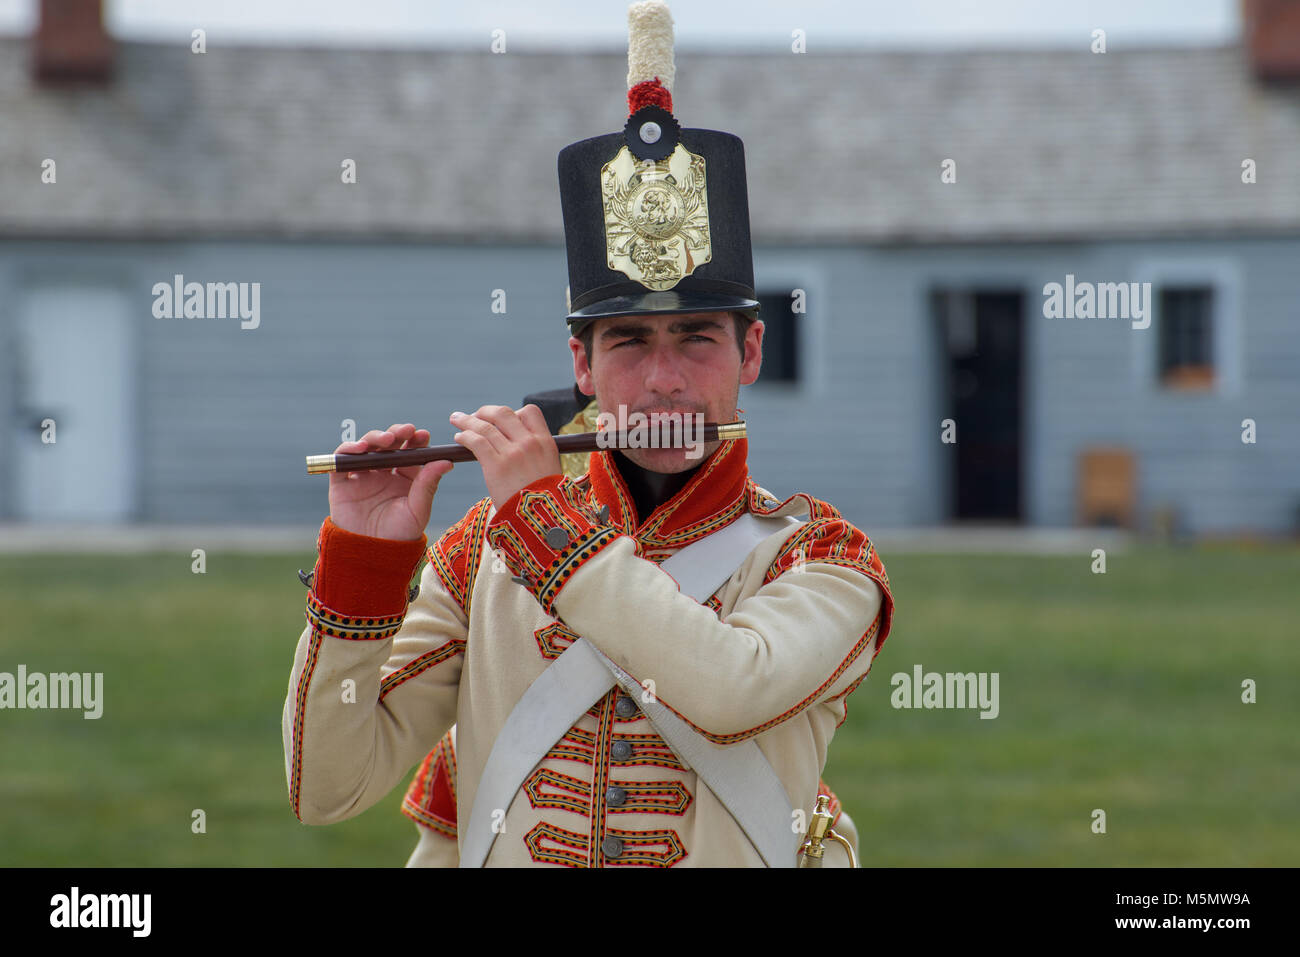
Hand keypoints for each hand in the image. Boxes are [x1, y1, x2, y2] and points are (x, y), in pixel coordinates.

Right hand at [328, 423, 453, 539]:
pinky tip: (361, 448)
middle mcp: (385, 472)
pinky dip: (349, 449)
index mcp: (406, 477)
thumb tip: (447, 461)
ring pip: (368, 446)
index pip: (411, 451)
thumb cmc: (398, 535)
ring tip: (387, 440)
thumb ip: (428, 485)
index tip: (423, 434)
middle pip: (390, 444)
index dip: (416, 441)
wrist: (371, 554)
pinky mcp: (342, 480)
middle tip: (406, 431)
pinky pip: (342, 459)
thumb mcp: (418, 510)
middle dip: (398, 434)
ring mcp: (363, 474)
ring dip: (376, 437)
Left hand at [449, 405, 561, 508]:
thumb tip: (524, 450)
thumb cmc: (546, 501)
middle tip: (475, 415)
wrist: (544, 521)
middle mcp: (529, 443)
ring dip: (467, 420)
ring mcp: (513, 453)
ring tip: (456, 419)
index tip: (502, 421)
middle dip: (485, 412)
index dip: (513, 413)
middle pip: (503, 413)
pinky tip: (459, 438)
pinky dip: (465, 436)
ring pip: (485, 426)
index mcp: (546, 442)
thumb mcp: (550, 470)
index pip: (529, 411)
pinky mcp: (496, 466)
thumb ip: (538, 455)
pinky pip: (476, 442)